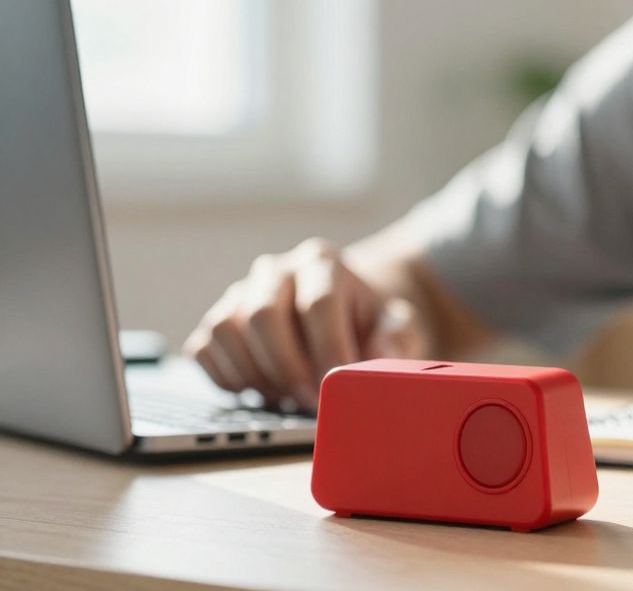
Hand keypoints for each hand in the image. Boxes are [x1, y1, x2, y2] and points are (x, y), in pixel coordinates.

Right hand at [183, 238, 430, 410]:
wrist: (341, 312)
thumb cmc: (368, 322)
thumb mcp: (395, 325)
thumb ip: (395, 338)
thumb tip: (378, 358)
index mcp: (322, 263)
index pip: (318, 303)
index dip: (327, 350)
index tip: (337, 386)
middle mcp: (275, 270)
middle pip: (263, 315)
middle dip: (287, 367)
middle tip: (309, 402)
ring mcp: (240, 292)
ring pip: (227, 331)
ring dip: (256, 375)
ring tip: (287, 398)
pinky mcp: (216, 319)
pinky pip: (204, 349)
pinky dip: (227, 379)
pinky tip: (260, 392)